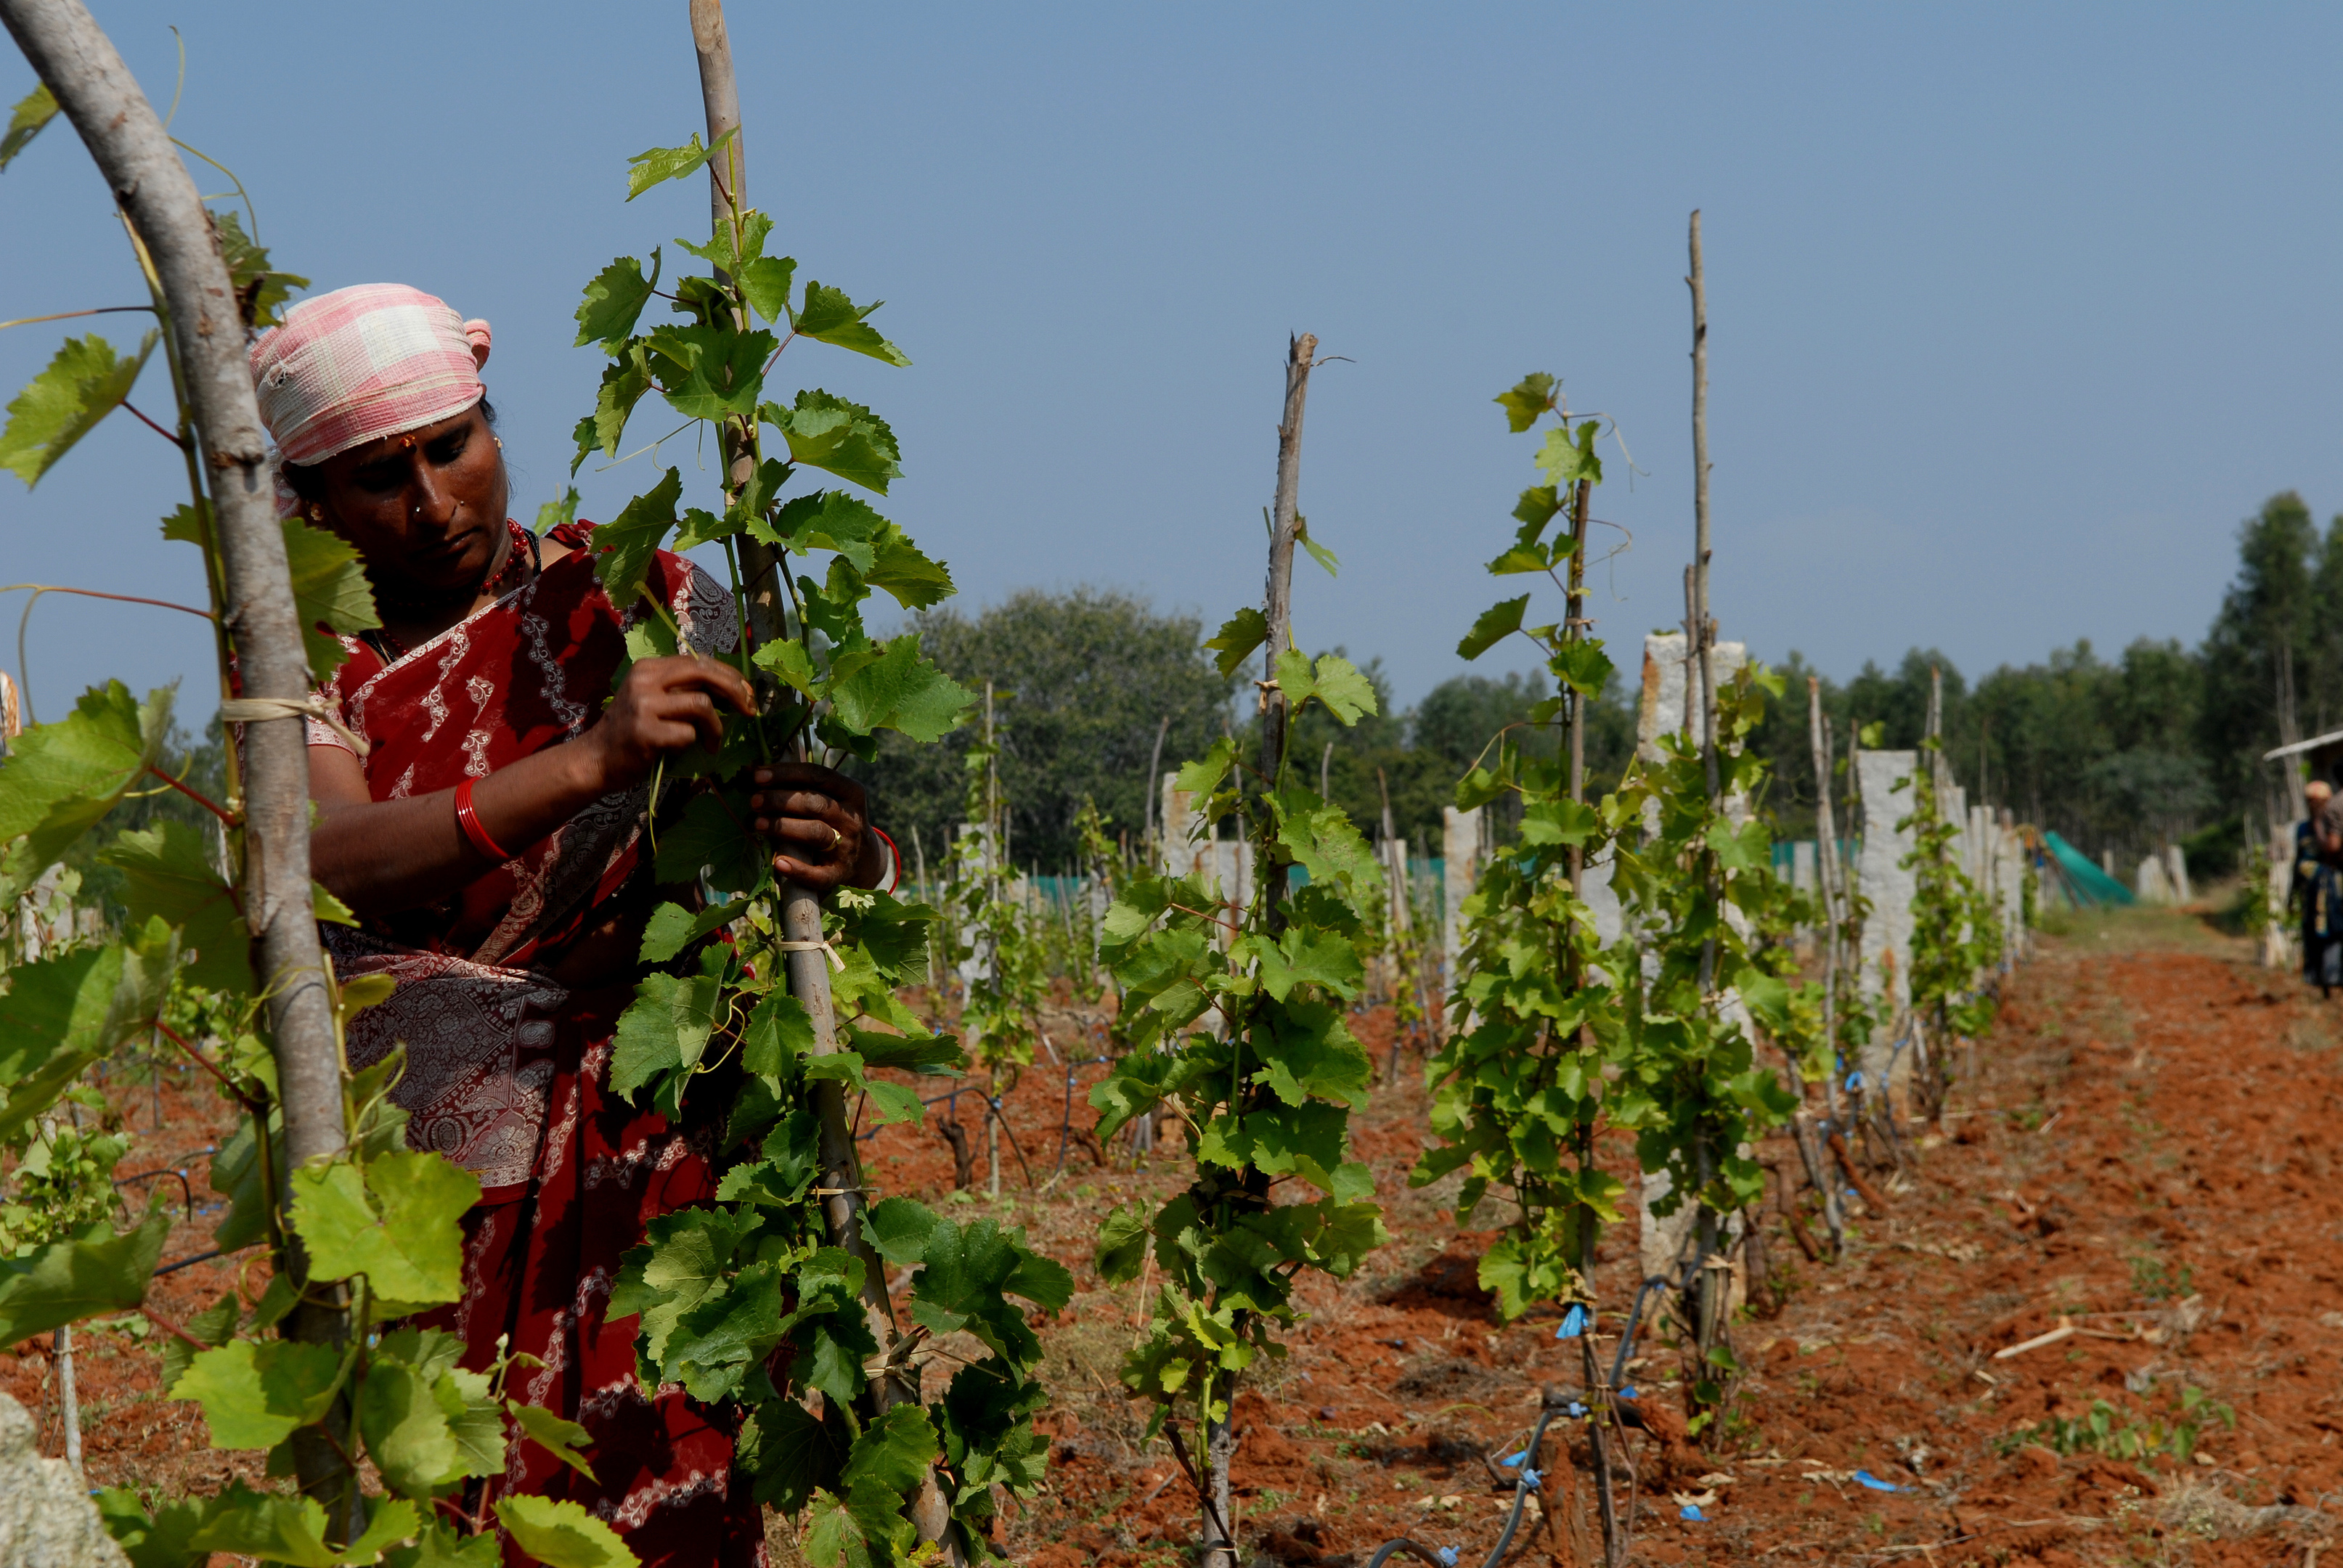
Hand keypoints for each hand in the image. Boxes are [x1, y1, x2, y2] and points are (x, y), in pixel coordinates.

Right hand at [584, 655, 754, 791]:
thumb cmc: (631, 732)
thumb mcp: (653, 699)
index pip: (699, 661)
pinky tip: (680, 750)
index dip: (729, 675)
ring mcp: (644, 705)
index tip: (747, 692)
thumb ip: (683, 689)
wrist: (596, 759)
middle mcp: (645, 680)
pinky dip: (692, 744)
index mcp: (649, 667)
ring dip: (715, 727)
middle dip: (735, 691)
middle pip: (704, 673)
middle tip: (749, 710)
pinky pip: (688, 734)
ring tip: (711, 743)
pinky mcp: (646, 732)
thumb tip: (731, 688)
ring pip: (701, 705)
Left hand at [751, 763, 880, 889]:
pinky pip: (819, 874)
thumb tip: (756, 773)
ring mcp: (847, 847)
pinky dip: (798, 870)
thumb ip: (803, 788)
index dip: (787, 774)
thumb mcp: (831, 800)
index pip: (818, 776)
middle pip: (815, 804)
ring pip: (815, 833)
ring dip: (784, 827)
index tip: (758, 776)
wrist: (863, 862)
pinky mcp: (839, 874)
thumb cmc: (834, 823)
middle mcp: (851, 818)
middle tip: (755, 800)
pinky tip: (779, 863)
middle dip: (781, 800)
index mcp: (850, 792)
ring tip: (758, 824)